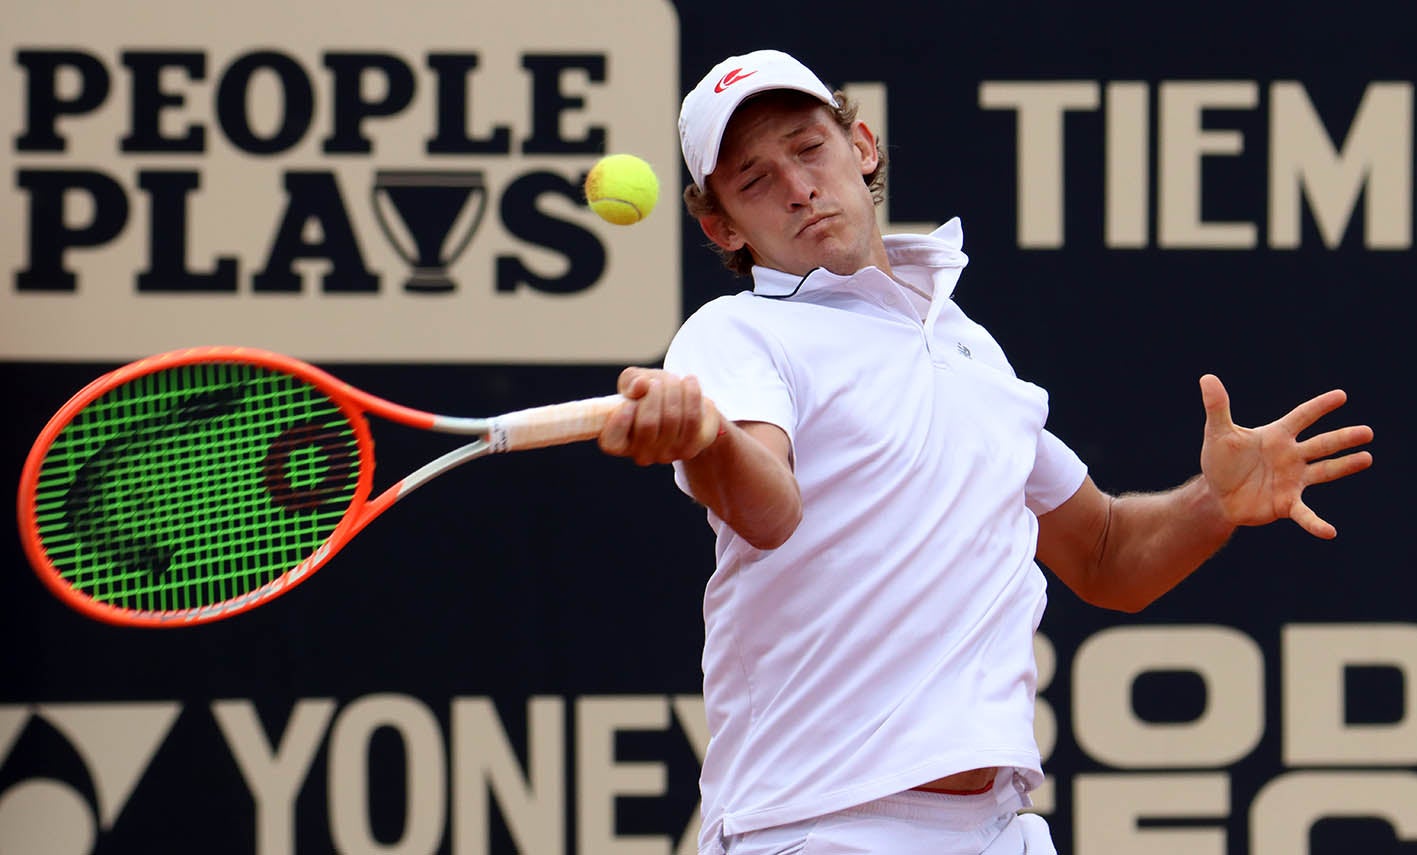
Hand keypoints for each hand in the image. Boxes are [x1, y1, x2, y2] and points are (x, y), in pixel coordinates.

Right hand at [598, 367, 721, 465]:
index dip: (619, 422)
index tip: (628, 402)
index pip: (612, 442)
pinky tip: (689, 381)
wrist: (685, 405)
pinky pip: (692, 420)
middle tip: (658, 380)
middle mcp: (641, 455)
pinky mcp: (689, 449)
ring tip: (673, 379)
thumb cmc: (652, 394)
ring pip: (671, 419)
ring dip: (673, 391)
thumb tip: (640, 385)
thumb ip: (630, 381)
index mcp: (620, 442)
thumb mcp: (635, 383)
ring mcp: (666, 455)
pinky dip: (691, 395)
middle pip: (647, 424)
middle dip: (654, 393)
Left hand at [1199, 374, 1372, 537]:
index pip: (1302, 417)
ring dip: (1345, 466)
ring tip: (1367, 458)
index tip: (1341, 396)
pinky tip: (1329, 532)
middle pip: (1322, 444)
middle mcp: (1291, 456)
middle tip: (1367, 432)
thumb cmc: (1220, 461)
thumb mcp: (1217, 433)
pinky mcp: (1287, 503)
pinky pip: (1305, 513)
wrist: (1217, 495)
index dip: (1320, 407)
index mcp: (1276, 436)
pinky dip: (1316, 523)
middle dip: (1344, 438)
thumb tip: (1207, 377)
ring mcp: (1292, 480)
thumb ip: (1217, 407)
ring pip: (1324, 471)